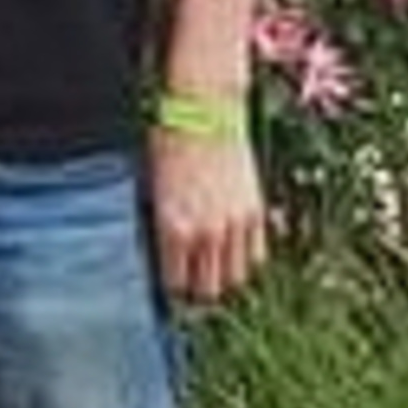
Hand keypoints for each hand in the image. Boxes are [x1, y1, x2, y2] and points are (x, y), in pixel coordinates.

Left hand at [149, 125, 268, 305]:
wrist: (204, 112)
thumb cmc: (167, 143)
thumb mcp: (152, 187)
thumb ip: (161, 223)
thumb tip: (165, 252)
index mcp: (172, 227)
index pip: (176, 283)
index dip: (174, 294)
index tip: (171, 296)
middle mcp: (204, 233)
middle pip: (208, 289)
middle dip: (199, 294)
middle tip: (193, 293)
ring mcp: (234, 225)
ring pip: (235, 277)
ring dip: (224, 281)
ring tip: (213, 278)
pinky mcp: (255, 213)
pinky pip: (255, 255)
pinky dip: (245, 261)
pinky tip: (233, 258)